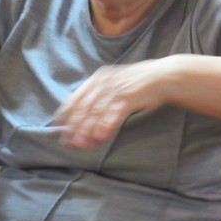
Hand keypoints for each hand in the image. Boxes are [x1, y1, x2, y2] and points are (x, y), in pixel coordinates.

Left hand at [53, 60, 170, 149]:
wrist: (163, 76)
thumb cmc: (137, 85)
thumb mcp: (114, 85)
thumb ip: (99, 101)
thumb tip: (83, 124)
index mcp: (98, 78)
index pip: (75, 98)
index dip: (65, 116)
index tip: (58, 131)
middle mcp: (105, 82)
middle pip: (84, 107)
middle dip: (74, 127)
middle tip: (69, 143)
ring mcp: (117, 88)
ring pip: (97, 112)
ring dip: (88, 130)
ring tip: (81, 144)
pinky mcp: (130, 96)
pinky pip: (115, 113)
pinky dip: (107, 125)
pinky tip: (102, 137)